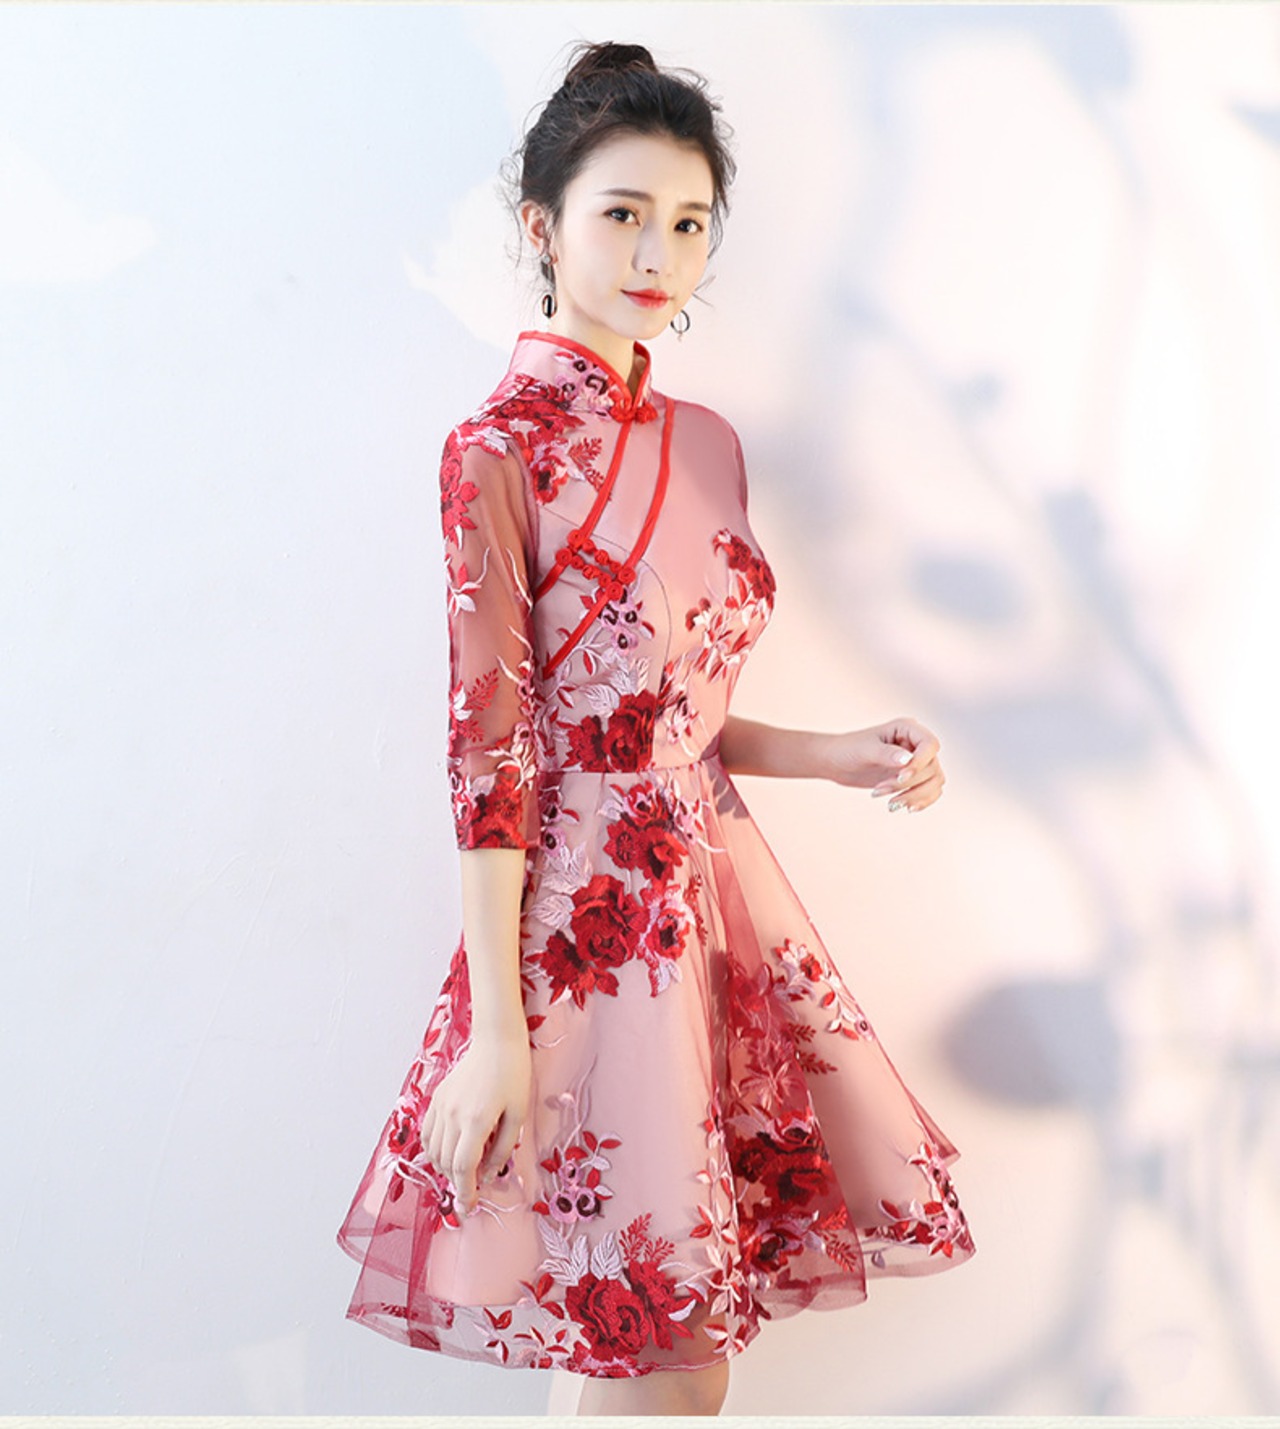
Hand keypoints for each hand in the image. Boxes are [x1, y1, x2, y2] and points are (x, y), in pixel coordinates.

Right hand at [419, 1027, 531, 1215]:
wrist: (496, 1042)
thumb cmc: (513, 1075)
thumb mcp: (518, 1114)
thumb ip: (503, 1148)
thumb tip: (489, 1176)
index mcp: (476, 1121)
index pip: (464, 1168)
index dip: (465, 1192)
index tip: (468, 1209)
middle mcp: (453, 1116)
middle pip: (447, 1163)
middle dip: (457, 1183)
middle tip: (471, 1193)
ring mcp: (441, 1107)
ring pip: (433, 1151)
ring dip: (445, 1168)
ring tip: (463, 1171)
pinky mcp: (436, 1099)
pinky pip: (428, 1134)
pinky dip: (434, 1150)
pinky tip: (449, 1152)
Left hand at [820, 717, 945, 812]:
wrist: (836, 762)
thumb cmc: (848, 749)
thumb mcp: (865, 750)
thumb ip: (886, 754)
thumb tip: (907, 760)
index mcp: (907, 729)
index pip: (930, 745)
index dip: (920, 762)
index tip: (900, 777)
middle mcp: (916, 744)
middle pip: (932, 767)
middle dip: (908, 783)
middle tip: (880, 790)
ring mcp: (917, 761)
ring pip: (935, 781)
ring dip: (916, 795)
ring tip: (892, 804)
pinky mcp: (913, 778)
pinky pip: (930, 791)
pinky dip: (921, 801)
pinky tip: (905, 808)